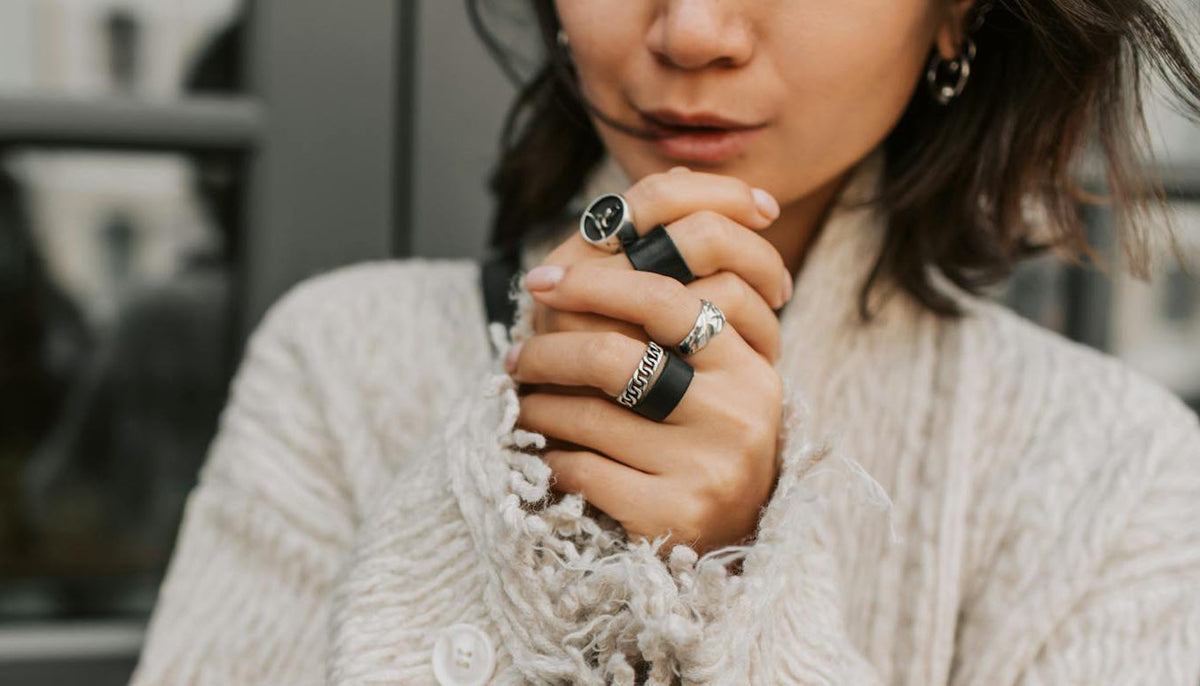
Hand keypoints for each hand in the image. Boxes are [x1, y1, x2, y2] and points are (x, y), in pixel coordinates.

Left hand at [507, 168, 789, 553]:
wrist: (735, 533)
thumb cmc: (706, 431)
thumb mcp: (711, 365)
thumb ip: (678, 299)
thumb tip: (633, 208)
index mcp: (749, 362)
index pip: (664, 299)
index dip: (592, 283)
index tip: (540, 282)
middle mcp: (738, 412)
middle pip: (612, 356)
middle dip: (546, 351)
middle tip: (514, 354)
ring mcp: (708, 467)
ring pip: (584, 416)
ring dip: (535, 405)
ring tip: (523, 401)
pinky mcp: (672, 515)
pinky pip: (580, 470)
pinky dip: (546, 457)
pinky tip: (542, 452)